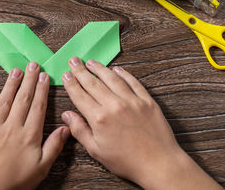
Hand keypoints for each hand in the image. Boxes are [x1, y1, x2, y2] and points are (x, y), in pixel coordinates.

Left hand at [0, 62, 69, 189]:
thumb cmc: (14, 183)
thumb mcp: (41, 169)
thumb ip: (54, 146)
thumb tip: (65, 128)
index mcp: (28, 135)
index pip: (37, 106)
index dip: (42, 89)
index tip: (44, 76)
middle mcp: (11, 127)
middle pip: (22, 98)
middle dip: (28, 80)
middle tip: (32, 65)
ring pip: (3, 101)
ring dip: (10, 84)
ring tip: (16, 71)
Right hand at [61, 57, 221, 189]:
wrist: (158, 164)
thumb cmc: (126, 161)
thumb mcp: (96, 150)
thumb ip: (80, 130)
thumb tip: (67, 115)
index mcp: (99, 118)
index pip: (80, 95)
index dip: (71, 83)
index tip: (66, 75)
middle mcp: (114, 105)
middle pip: (93, 83)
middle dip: (81, 71)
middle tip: (74, 60)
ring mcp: (132, 101)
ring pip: (112, 78)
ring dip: (100, 68)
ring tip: (91, 62)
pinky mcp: (146, 100)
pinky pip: (133, 82)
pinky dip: (124, 73)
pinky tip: (117, 69)